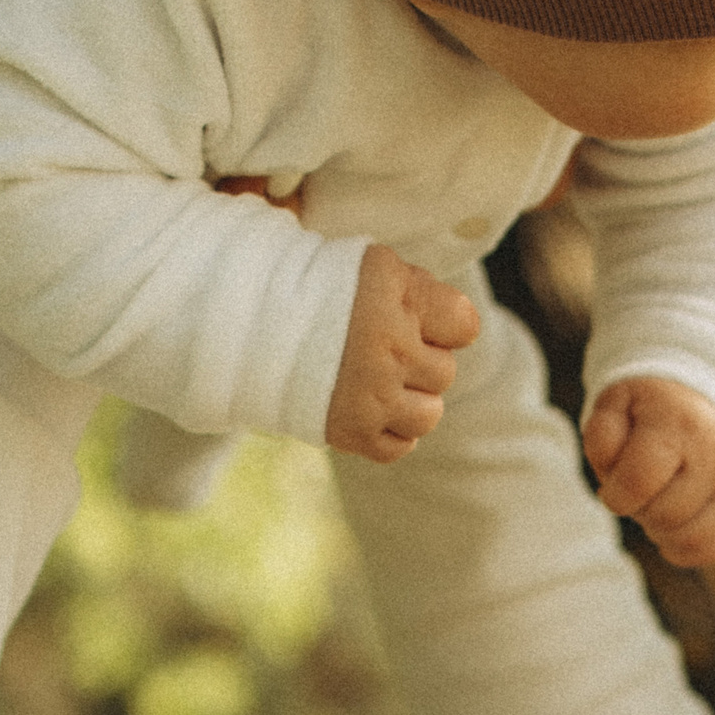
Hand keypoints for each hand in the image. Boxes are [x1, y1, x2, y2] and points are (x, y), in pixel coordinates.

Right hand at [328, 247, 480, 460]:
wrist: (249, 324)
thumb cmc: (320, 290)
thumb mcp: (376, 269)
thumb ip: (422, 292)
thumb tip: (460, 327)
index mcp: (396, 295)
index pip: (464, 325)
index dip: (445, 327)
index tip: (420, 325)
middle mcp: (389, 346)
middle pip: (443, 373)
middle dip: (418, 364)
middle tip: (379, 352)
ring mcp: (372, 393)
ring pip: (429, 415)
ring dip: (409, 403)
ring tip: (377, 384)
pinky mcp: (353, 431)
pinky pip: (400, 446)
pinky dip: (389, 432)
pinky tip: (367, 409)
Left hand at [582, 377, 714, 566]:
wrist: (710, 405)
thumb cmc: (652, 412)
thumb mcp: (618, 403)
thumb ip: (602, 435)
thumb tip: (611, 475)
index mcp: (679, 425)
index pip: (638, 482)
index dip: (614, 495)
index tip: (612, 487)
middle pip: (663, 516)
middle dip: (639, 511)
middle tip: (640, 490)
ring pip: (690, 539)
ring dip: (661, 532)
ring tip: (656, 505)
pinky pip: (712, 551)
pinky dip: (684, 548)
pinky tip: (673, 526)